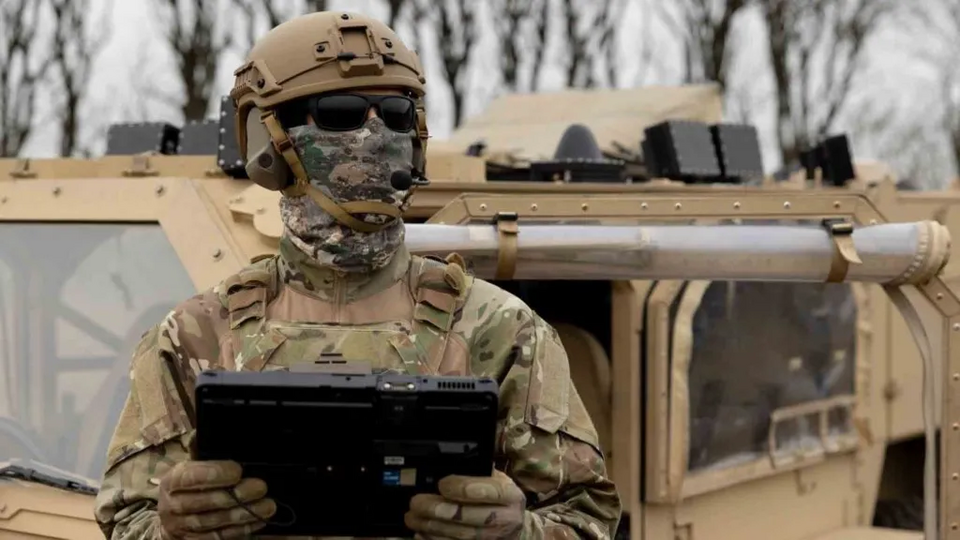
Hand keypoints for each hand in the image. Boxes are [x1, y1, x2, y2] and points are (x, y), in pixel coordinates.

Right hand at [158, 460, 275, 539]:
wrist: (171, 519)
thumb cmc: (188, 485)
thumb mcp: (190, 465)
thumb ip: (200, 449)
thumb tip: (204, 430)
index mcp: (172, 480)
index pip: (189, 477)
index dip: (213, 474)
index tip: (237, 470)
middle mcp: (172, 505)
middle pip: (204, 502)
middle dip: (235, 495)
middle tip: (260, 487)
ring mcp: (182, 527)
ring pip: (214, 522)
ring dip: (243, 515)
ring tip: (267, 506)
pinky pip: (219, 537)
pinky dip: (240, 531)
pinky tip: (258, 521)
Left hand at [405, 469, 525, 539]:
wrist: (514, 528)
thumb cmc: (501, 499)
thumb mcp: (498, 480)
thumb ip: (479, 473)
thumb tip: (446, 465)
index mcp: (510, 495)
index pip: (489, 491)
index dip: (463, 488)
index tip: (442, 484)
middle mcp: (505, 519)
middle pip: (469, 516)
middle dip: (438, 509)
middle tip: (417, 502)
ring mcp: (493, 538)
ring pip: (459, 535)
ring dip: (431, 527)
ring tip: (412, 517)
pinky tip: (421, 533)